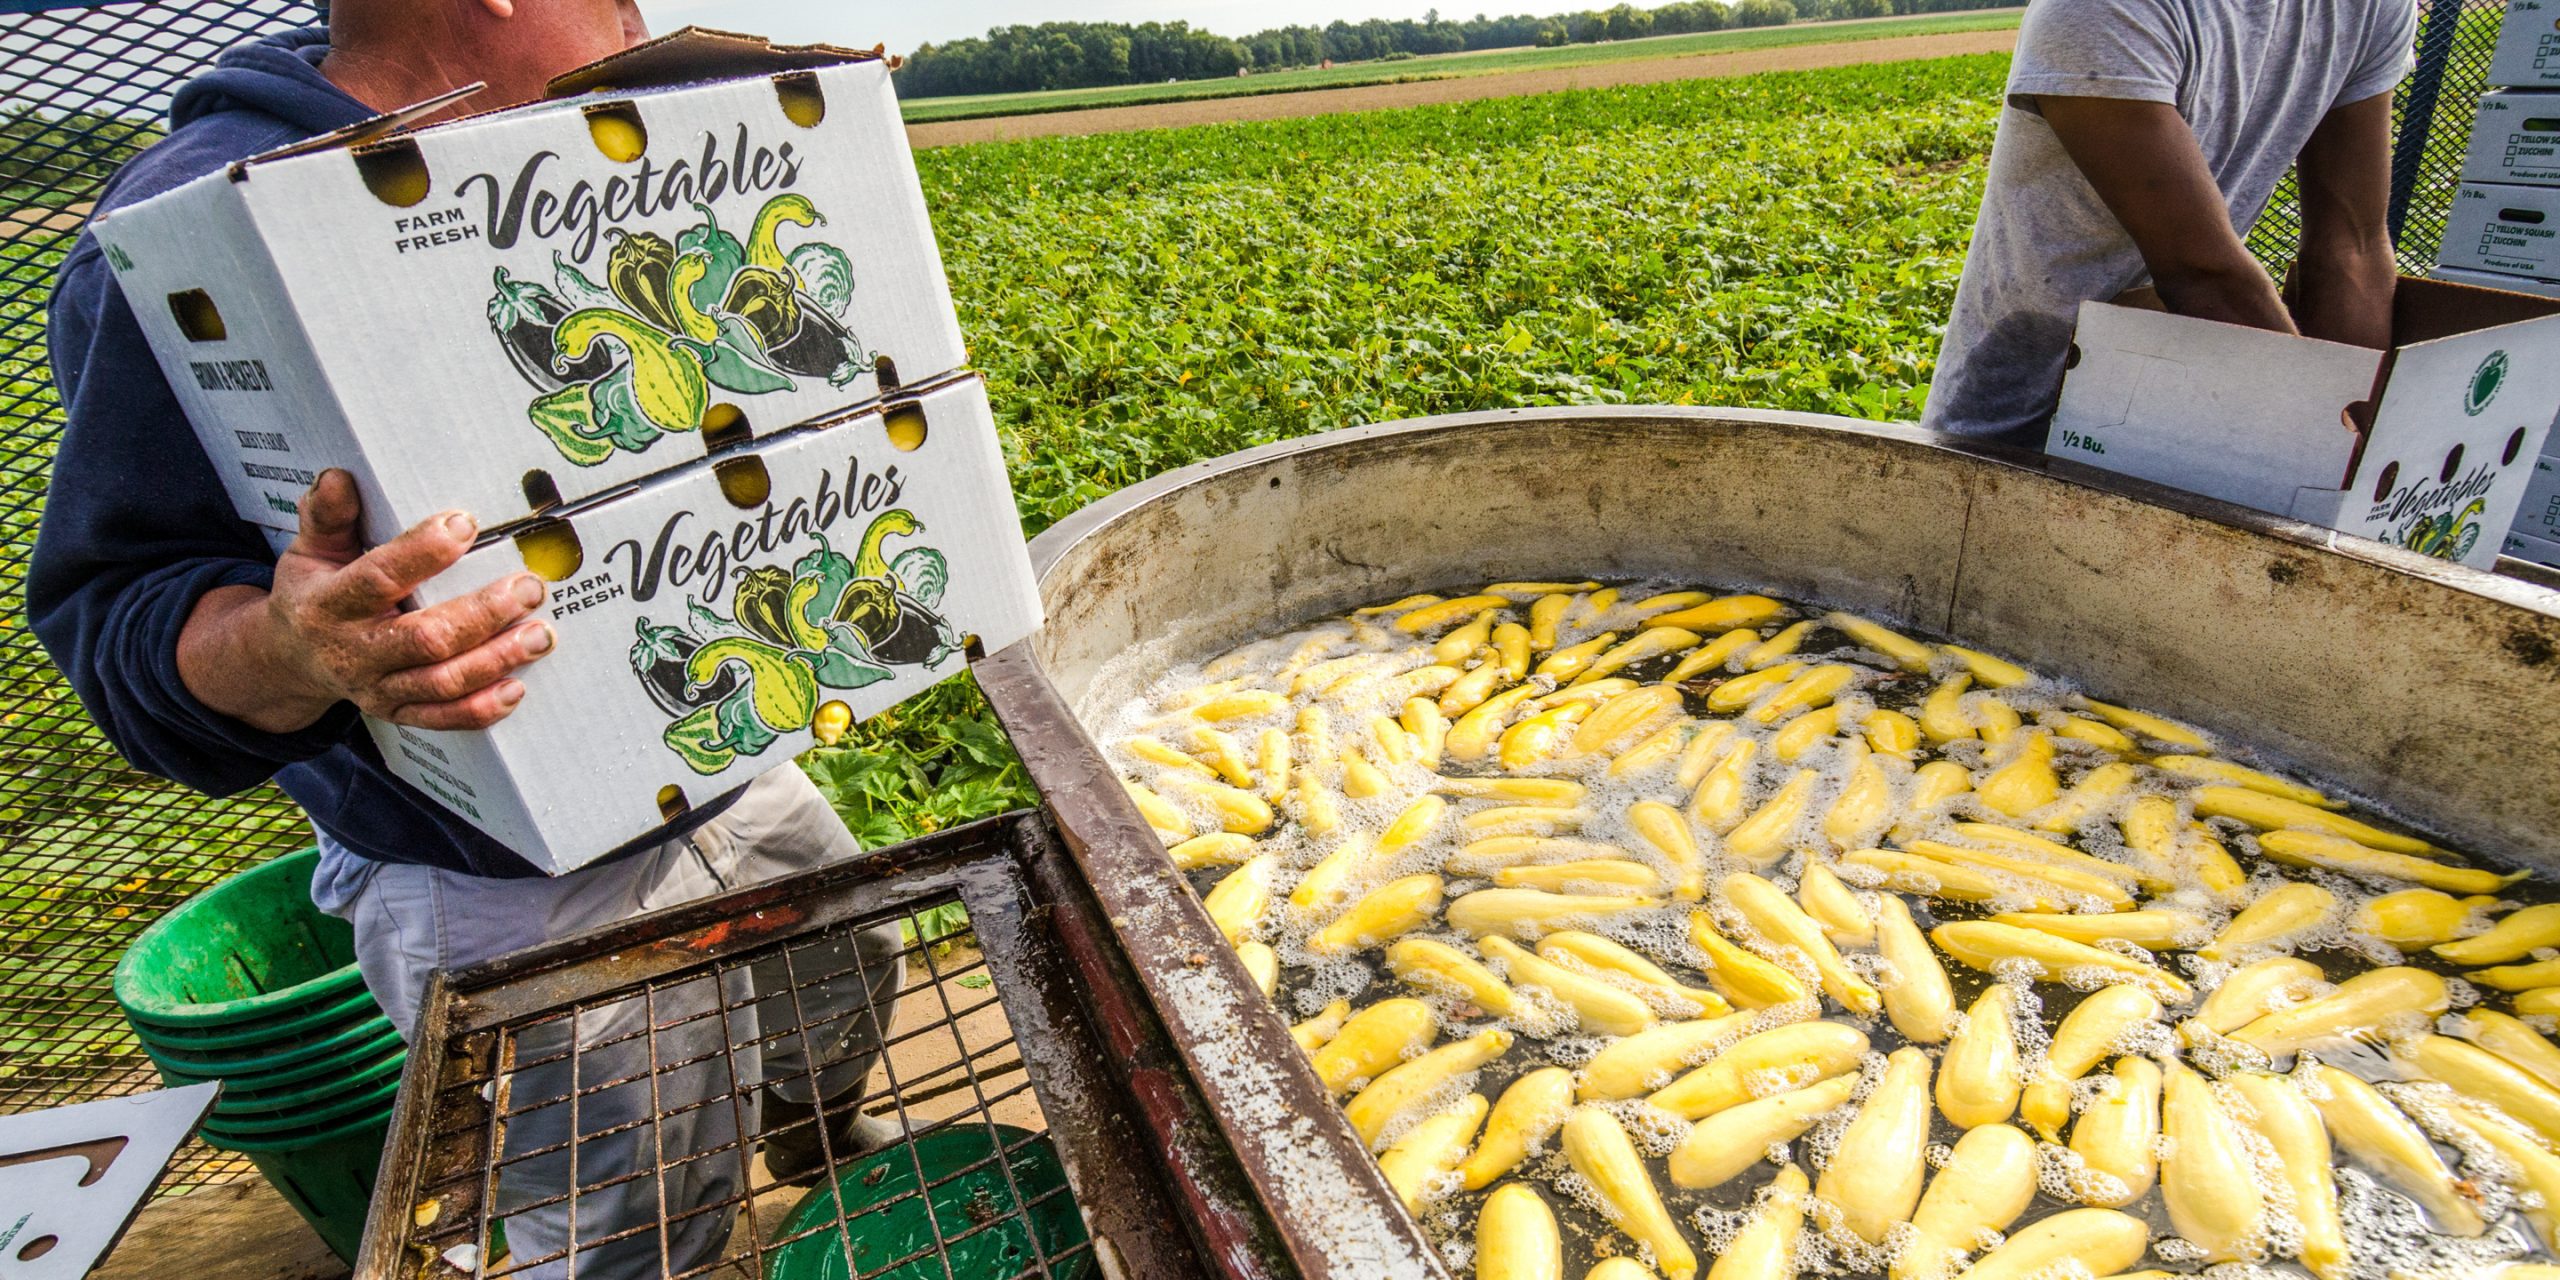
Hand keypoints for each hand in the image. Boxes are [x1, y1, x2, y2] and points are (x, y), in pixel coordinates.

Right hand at [180, 470, 554, 732]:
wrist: (288, 660)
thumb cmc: (314, 592)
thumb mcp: (310, 550)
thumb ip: (326, 515)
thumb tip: (339, 476)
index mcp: (329, 604)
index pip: (378, 578)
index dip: (422, 553)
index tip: (466, 524)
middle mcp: (353, 652)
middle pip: (425, 639)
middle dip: (482, 614)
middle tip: (530, 587)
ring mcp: (376, 689)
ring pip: (441, 682)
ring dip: (495, 660)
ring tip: (540, 635)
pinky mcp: (396, 714)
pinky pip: (441, 718)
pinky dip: (480, 709)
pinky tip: (517, 688)